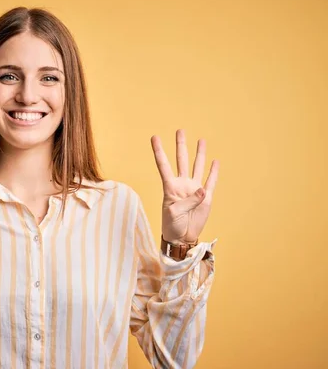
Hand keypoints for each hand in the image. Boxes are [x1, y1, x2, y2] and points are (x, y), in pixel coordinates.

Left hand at [150, 129, 218, 243]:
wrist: (182, 237)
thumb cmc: (172, 225)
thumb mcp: (174, 213)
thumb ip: (187, 201)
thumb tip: (202, 190)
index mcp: (170, 187)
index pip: (163, 165)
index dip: (159, 151)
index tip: (154, 137)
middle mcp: (182, 184)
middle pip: (181, 160)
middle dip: (181, 145)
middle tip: (180, 130)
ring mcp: (194, 190)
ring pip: (196, 167)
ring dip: (199, 154)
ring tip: (201, 140)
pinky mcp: (206, 197)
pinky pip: (210, 181)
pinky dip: (213, 171)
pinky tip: (214, 161)